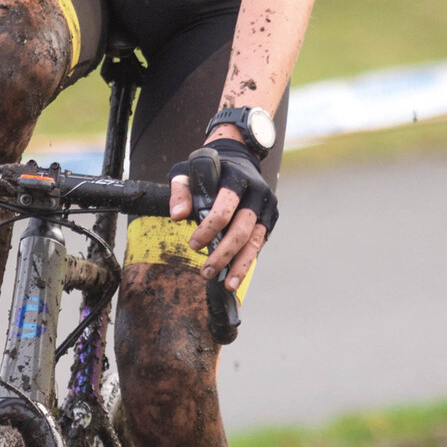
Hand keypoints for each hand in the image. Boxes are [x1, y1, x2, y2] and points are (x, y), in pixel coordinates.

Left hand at [169, 133, 276, 290]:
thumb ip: (180, 191)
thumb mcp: (188, 171)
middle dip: (223, 253)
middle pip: (242, 228)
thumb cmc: (208, 169)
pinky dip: (248, 260)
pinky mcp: (270, 218)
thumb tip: (177, 216)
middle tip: (206, 272)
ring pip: (255, 240)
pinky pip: (259, 243)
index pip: (225, 206)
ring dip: (241, 265)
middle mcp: (257, 191)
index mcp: (236, 177)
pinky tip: (236, 276)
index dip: (209, 228)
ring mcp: (267, 205)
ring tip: (228, 285)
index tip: (192, 245)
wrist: (239, 160)